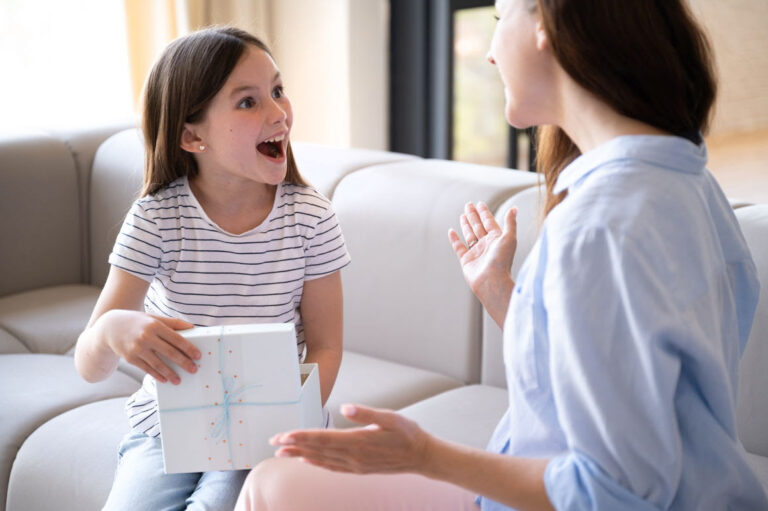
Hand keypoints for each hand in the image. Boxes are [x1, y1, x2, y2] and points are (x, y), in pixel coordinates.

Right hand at [97, 310, 198, 383]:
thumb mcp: (154, 318)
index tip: (198, 356)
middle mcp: (146, 337)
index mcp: (155, 325)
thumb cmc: (138, 322)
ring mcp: (137, 348)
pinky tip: (164, 380)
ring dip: (170, 374)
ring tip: (179, 380)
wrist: (110, 327)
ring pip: (158, 364)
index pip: (176, 338)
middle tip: (194, 370)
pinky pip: (146, 369)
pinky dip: (156, 375)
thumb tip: (192, 327)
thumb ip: (173, 323)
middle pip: (169, 352)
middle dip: (183, 362)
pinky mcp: (130, 358)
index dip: (188, 348)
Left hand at [270, 404, 432, 474]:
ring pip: (322, 460)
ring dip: (300, 455)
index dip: (301, 436)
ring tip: (282, 452)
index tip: (284, 435)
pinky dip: (317, 464)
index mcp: (359, 441)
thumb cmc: (407, 433)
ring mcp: (356, 465)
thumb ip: (367, 413)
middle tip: (274, 442)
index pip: (323, 438)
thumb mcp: (391, 417)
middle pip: (317, 450)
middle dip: (294, 445)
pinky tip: (307, 460)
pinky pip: (333, 467)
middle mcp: (354, 456)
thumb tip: (346, 407)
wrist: (422, 456)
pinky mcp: (359, 469)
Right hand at [448, 202, 516, 325]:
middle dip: (474, 215)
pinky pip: (459, 247)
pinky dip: (455, 239)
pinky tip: (451, 231)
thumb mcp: (509, 238)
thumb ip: (510, 223)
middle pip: (478, 226)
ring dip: (466, 224)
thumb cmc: (502, 261)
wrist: (492, 281)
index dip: (484, 213)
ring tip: (462, 214)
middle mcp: (486, 245)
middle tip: (468, 205)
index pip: (489, 222)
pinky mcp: (466, 260)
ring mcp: (476, 252)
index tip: (480, 204)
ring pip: (470, 234)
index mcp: (497, 239)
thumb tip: (514, 209)